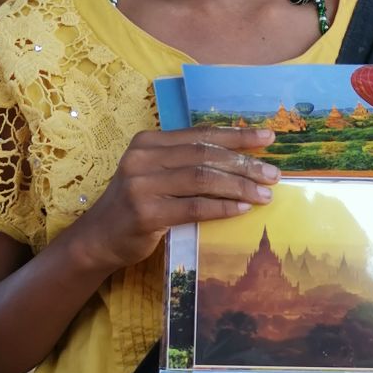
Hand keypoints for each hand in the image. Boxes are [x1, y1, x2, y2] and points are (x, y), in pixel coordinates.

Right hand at [70, 126, 279, 272]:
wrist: (99, 238)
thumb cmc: (136, 204)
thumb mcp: (155, 173)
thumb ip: (186, 162)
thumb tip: (241, 159)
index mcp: (148, 142)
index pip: (200, 134)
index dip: (237, 135)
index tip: (268, 138)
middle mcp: (143, 158)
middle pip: (204, 154)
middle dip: (244, 162)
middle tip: (272, 173)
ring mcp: (142, 185)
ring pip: (202, 179)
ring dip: (239, 186)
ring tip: (264, 194)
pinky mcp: (146, 214)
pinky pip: (194, 207)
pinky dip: (222, 207)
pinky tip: (242, 209)